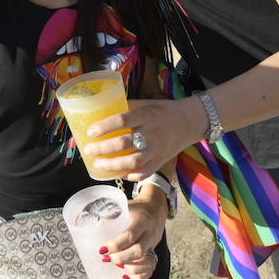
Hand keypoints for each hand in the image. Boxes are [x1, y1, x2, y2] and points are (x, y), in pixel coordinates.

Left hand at [82, 97, 204, 179]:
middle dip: (104, 149)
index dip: (105, 126)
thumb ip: (127, 107)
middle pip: (126, 143)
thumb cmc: (163, 111)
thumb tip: (103, 110)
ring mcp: (157, 149)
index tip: (90, 131)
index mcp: (147, 115)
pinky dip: (131, 175)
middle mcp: (152, 133)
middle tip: (89, 150)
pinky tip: (119, 174)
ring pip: (134, 161)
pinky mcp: (161, 161)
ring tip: (98, 165)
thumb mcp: (146, 103)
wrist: (190, 122)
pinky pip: (145, 172)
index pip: (123, 120)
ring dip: (114, 165)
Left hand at [97, 193, 166, 278]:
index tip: (102, 249)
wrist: (156, 209)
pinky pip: (150, 270)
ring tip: (117, 266)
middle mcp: (149, 234)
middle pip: (139, 251)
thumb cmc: (137, 208)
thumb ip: (111, 213)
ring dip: (131, 269)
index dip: (115, 245)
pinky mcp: (153, 253)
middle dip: (121, 258)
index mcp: (141, 220)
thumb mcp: (126, 206)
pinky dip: (139, 276)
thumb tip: (88, 219)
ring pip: (148, 263)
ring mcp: (153, 246)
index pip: (130, 235)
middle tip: (106, 259)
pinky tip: (127, 275)